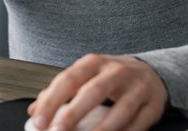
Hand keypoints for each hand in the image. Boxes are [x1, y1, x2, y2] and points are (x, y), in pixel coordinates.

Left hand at [28, 54, 167, 130]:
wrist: (150, 72)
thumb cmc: (110, 77)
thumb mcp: (85, 75)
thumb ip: (61, 91)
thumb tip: (34, 111)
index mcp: (94, 62)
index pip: (69, 79)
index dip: (52, 100)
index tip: (38, 120)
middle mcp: (116, 72)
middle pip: (93, 92)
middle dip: (74, 113)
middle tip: (57, 130)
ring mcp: (138, 88)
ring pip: (121, 110)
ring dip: (101, 130)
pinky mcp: (153, 106)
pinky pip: (138, 124)